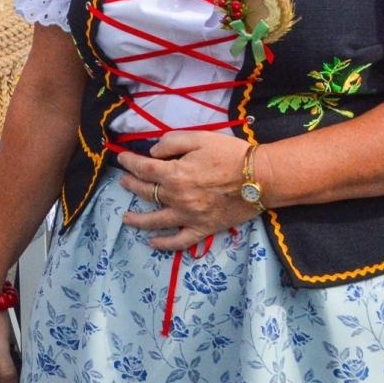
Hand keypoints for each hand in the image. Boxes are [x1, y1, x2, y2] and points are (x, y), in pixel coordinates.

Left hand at [117, 131, 256, 251]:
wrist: (261, 178)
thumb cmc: (230, 154)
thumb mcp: (199, 138)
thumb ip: (171, 142)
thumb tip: (153, 153)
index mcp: (174, 174)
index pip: (143, 169)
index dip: (129, 162)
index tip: (121, 158)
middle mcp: (177, 198)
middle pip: (146, 192)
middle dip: (131, 184)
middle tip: (123, 181)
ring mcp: (189, 216)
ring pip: (156, 221)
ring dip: (138, 219)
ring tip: (126, 218)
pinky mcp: (203, 229)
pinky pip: (180, 241)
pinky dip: (165, 244)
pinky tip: (153, 243)